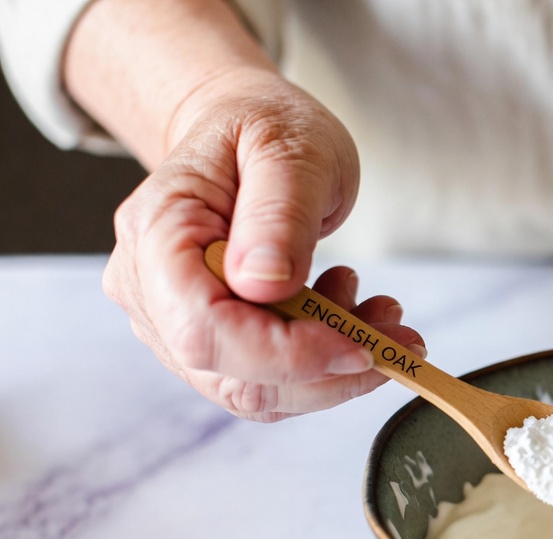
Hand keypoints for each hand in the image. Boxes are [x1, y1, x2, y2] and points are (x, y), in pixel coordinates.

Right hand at [103, 70, 423, 420]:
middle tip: (398, 333)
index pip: (205, 329)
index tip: (361, 347)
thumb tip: (264, 284)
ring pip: (255, 391)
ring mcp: (173, 322)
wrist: (246, 130)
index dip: (286, 355)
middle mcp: (149, 290)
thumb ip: (278, 213)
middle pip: (232, 376)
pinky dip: (325, 364)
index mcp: (157, 234)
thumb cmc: (264, 128)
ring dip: (333, 370)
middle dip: (326, 370)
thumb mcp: (290, 149)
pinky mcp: (211, 340)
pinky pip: (268, 380)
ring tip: (382, 314)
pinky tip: (356, 316)